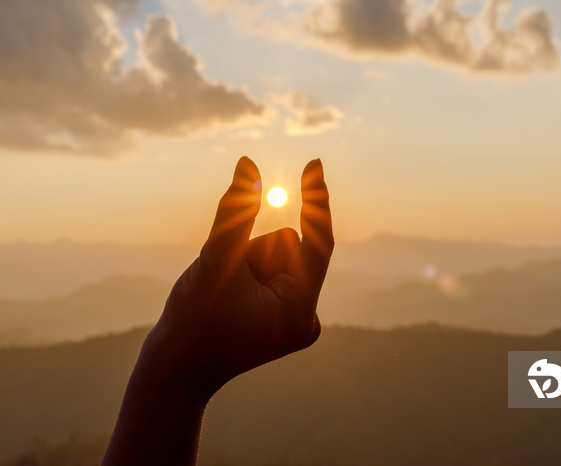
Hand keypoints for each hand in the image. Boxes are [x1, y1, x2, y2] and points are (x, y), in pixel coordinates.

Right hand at [141, 156, 333, 402]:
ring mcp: (295, 318)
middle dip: (255, 250)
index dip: (316, 200)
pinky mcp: (282, 317)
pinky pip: (272, 269)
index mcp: (300, 309)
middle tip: (227, 284)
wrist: (175, 370)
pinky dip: (249, 268)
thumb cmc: (192, 320)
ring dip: (247, 259)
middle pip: (288, 248)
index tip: (314, 163)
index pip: (319, 241)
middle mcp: (306, 316)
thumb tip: (248, 163)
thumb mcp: (215, 257)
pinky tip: (231, 298)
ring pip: (277, 254)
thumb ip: (234, 210)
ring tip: (224, 293)